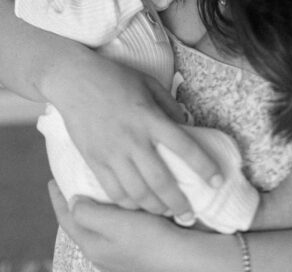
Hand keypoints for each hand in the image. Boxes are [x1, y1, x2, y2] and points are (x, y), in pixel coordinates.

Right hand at [45, 53, 221, 218]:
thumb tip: (186, 126)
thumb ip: (169, 105)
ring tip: (165, 212)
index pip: (184, 147)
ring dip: (155, 208)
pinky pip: (114, 192)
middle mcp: (132, 139)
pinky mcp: (94, 161)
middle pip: (161, 182)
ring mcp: (112, 153)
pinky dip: (128, 204)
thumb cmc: (113, 77)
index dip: (204, 167)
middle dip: (179, 203)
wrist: (73, 79)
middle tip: (189, 215)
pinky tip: (137, 205)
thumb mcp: (147, 82)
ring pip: (138, 193)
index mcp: (149, 118)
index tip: (217, 181)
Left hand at [49, 181, 191, 271]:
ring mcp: (119, 252)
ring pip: (98, 224)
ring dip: (93, 207)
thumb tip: (73, 202)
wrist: (183, 258)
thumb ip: (87, 213)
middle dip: (74, 202)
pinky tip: (120, 200)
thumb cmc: (147, 240)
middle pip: (80, 222)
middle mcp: (102, 252)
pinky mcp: (136, 248)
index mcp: (92, 245)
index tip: (52, 179)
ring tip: (94, 186)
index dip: (57, 198)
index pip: (66, 218)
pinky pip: (116, 226)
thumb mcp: (113, 224)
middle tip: (72, 180)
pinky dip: (112, 211)